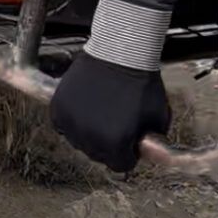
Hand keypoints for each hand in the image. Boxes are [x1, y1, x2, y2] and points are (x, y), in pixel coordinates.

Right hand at [49, 51, 170, 173]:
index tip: (130, 140)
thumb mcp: (158, 118)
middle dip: (109, 144)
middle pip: (98, 155)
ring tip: (101, 113)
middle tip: (116, 123)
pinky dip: (73, 120)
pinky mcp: (59, 106)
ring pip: (79, 141)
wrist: (119, 52)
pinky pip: (63, 125)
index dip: (129, 153)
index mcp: (116, 143)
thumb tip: (141, 152)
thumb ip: (149, 142)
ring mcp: (72, 121)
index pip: (121, 165)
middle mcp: (90, 136)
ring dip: (89, 133)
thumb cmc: (141, 82)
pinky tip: (86, 108)